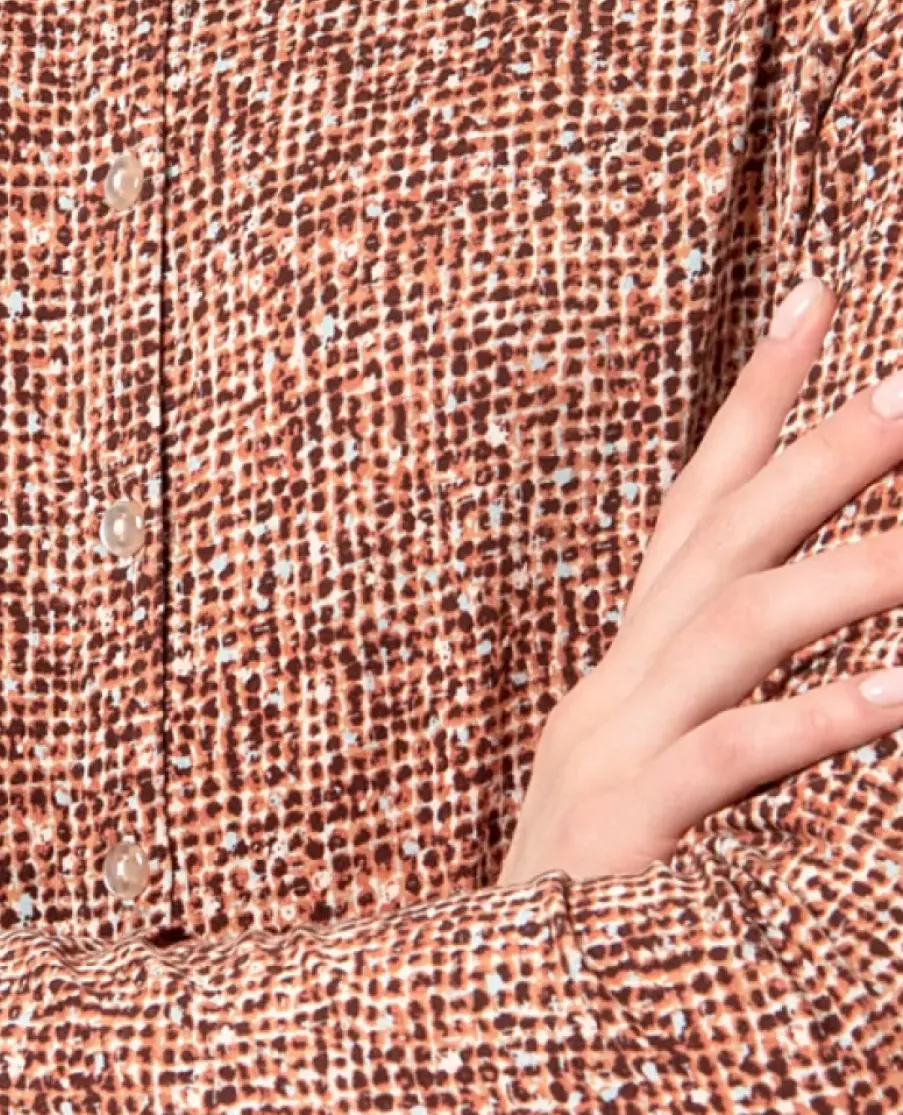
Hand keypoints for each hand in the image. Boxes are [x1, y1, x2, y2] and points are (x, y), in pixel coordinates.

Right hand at [499, 276, 902, 886]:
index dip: (755, 398)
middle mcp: (609, 686)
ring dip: (850, 574)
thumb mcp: (655, 789)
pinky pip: (725, 763)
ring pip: (732, 628)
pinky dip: (812, 725)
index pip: (694, 500)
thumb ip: (720, 708)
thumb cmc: (593, 909)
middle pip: (720, 537)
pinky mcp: (619, 838)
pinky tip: (899, 703)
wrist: (475, 1037)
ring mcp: (606, 753)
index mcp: (625, 668)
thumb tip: (832, 653)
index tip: (815, 298)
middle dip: (821, 454)